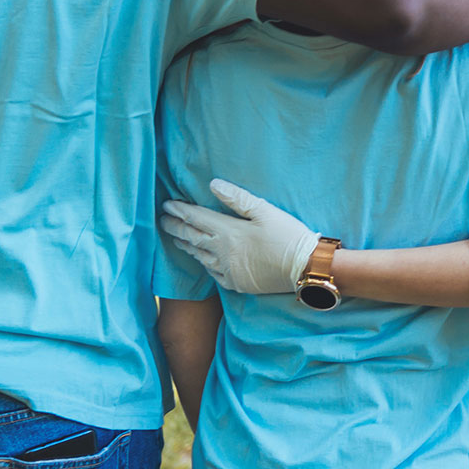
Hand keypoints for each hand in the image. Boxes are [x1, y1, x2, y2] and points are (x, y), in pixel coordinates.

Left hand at [159, 179, 320, 294]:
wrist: (305, 268)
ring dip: (186, 245)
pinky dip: (203, 263)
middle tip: (163, 221)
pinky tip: (202, 260)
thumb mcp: (265, 210)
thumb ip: (237, 198)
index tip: (167, 204)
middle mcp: (222, 253)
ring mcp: (227, 271)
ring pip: (199, 256)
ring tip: (177, 238)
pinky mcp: (236, 284)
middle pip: (192, 238)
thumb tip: (214, 184)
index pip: (197, 219)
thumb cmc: (288, 235)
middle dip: (176, 228)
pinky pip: (212, 273)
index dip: (180, 211)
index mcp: (228, 232)